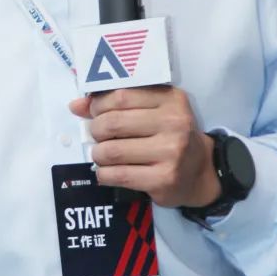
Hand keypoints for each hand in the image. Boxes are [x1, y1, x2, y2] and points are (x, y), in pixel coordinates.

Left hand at [67, 85, 219, 208]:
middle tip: (98, 137)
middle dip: (96, 130)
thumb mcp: (152, 111)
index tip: (94, 113)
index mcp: (171, 99)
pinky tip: (107, 172)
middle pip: (112, 123)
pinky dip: (103, 174)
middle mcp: (174, 123)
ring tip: (102, 155)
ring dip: (98, 154)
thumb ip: (116, 104)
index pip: (121, 96)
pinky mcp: (163, 179)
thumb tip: (76, 105)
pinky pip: (118, 175)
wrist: (200, 172)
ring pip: (111, 151)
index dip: (98, 105)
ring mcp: (170, 153)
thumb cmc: (169, 136)